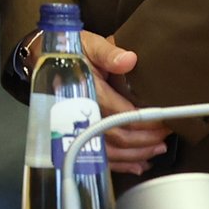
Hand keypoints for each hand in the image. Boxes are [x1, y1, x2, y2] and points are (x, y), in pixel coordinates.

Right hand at [80, 29, 169, 175]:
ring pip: (108, 151)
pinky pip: (97, 156)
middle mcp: (80, 113)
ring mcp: (76, 126)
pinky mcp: (76, 133)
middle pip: (115, 136)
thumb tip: (129, 59)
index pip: (119, 113)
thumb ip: (108, 52)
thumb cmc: (70, 51)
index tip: (164, 122)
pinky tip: (136, 164)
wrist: (43, 59)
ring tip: (156, 150)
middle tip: (165, 136)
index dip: (144, 122)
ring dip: (135, 154)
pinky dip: (119, 164)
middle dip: (144, 140)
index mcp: (86, 91)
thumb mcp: (90, 44)